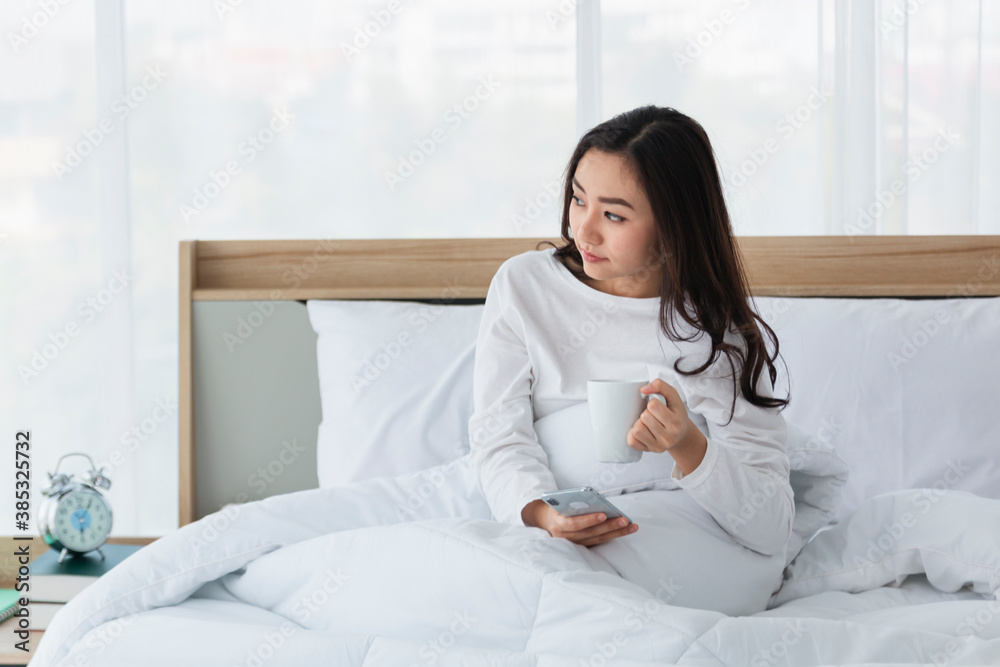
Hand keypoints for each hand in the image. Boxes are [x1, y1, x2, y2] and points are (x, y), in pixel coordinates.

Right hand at [521, 499, 637, 546]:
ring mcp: (575, 544)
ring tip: (631, 526)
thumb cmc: (554, 507)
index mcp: (558, 524)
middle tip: (624, 519)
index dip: (588, 520)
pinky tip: (625, 530)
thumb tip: (594, 501)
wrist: (542, 521)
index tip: (603, 514)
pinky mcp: (582, 546)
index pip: (574, 524)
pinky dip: (613, 535)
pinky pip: (600, 541)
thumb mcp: (558, 503)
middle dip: (609, 526)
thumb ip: (572, 503)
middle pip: (591, 533)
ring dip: (616, 532)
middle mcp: (566, 537)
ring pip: (598, 539)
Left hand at [627, 378, 704, 454]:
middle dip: (646, 413)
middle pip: (644, 417)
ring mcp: (658, 446)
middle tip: (653, 415)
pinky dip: (633, 434)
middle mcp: (669, 437)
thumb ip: (660, 385)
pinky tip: (642, 431)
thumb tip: (643, 389)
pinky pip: (632, 441)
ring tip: (647, 423)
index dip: (652, 402)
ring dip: (639, 423)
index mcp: (676, 422)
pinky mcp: (649, 451)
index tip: (658, 406)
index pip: (653, 405)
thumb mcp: (673, 396)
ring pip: (637, 429)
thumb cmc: (675, 413)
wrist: (681, 435)